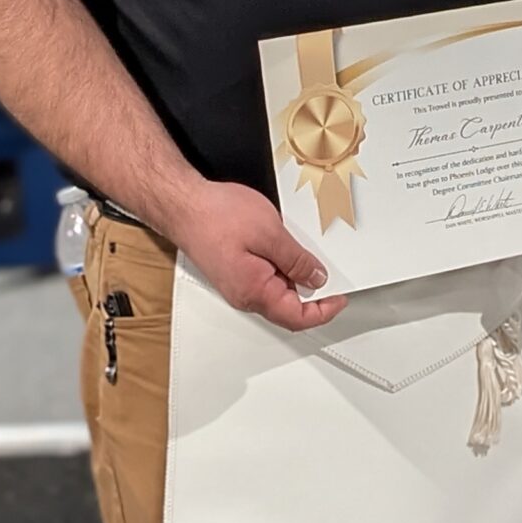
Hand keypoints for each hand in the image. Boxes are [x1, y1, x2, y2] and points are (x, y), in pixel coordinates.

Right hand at [167, 179, 348, 332]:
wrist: (181, 204)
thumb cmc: (214, 216)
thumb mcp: (270, 233)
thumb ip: (297, 260)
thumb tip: (317, 278)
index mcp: (255, 292)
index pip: (298, 318)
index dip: (324, 310)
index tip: (340, 297)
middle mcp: (244, 295)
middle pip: (289, 308)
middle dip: (313, 292)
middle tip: (328, 270)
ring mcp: (238, 285)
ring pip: (278, 292)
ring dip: (296, 276)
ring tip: (302, 250)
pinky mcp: (234, 272)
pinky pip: (265, 279)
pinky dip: (282, 267)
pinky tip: (283, 246)